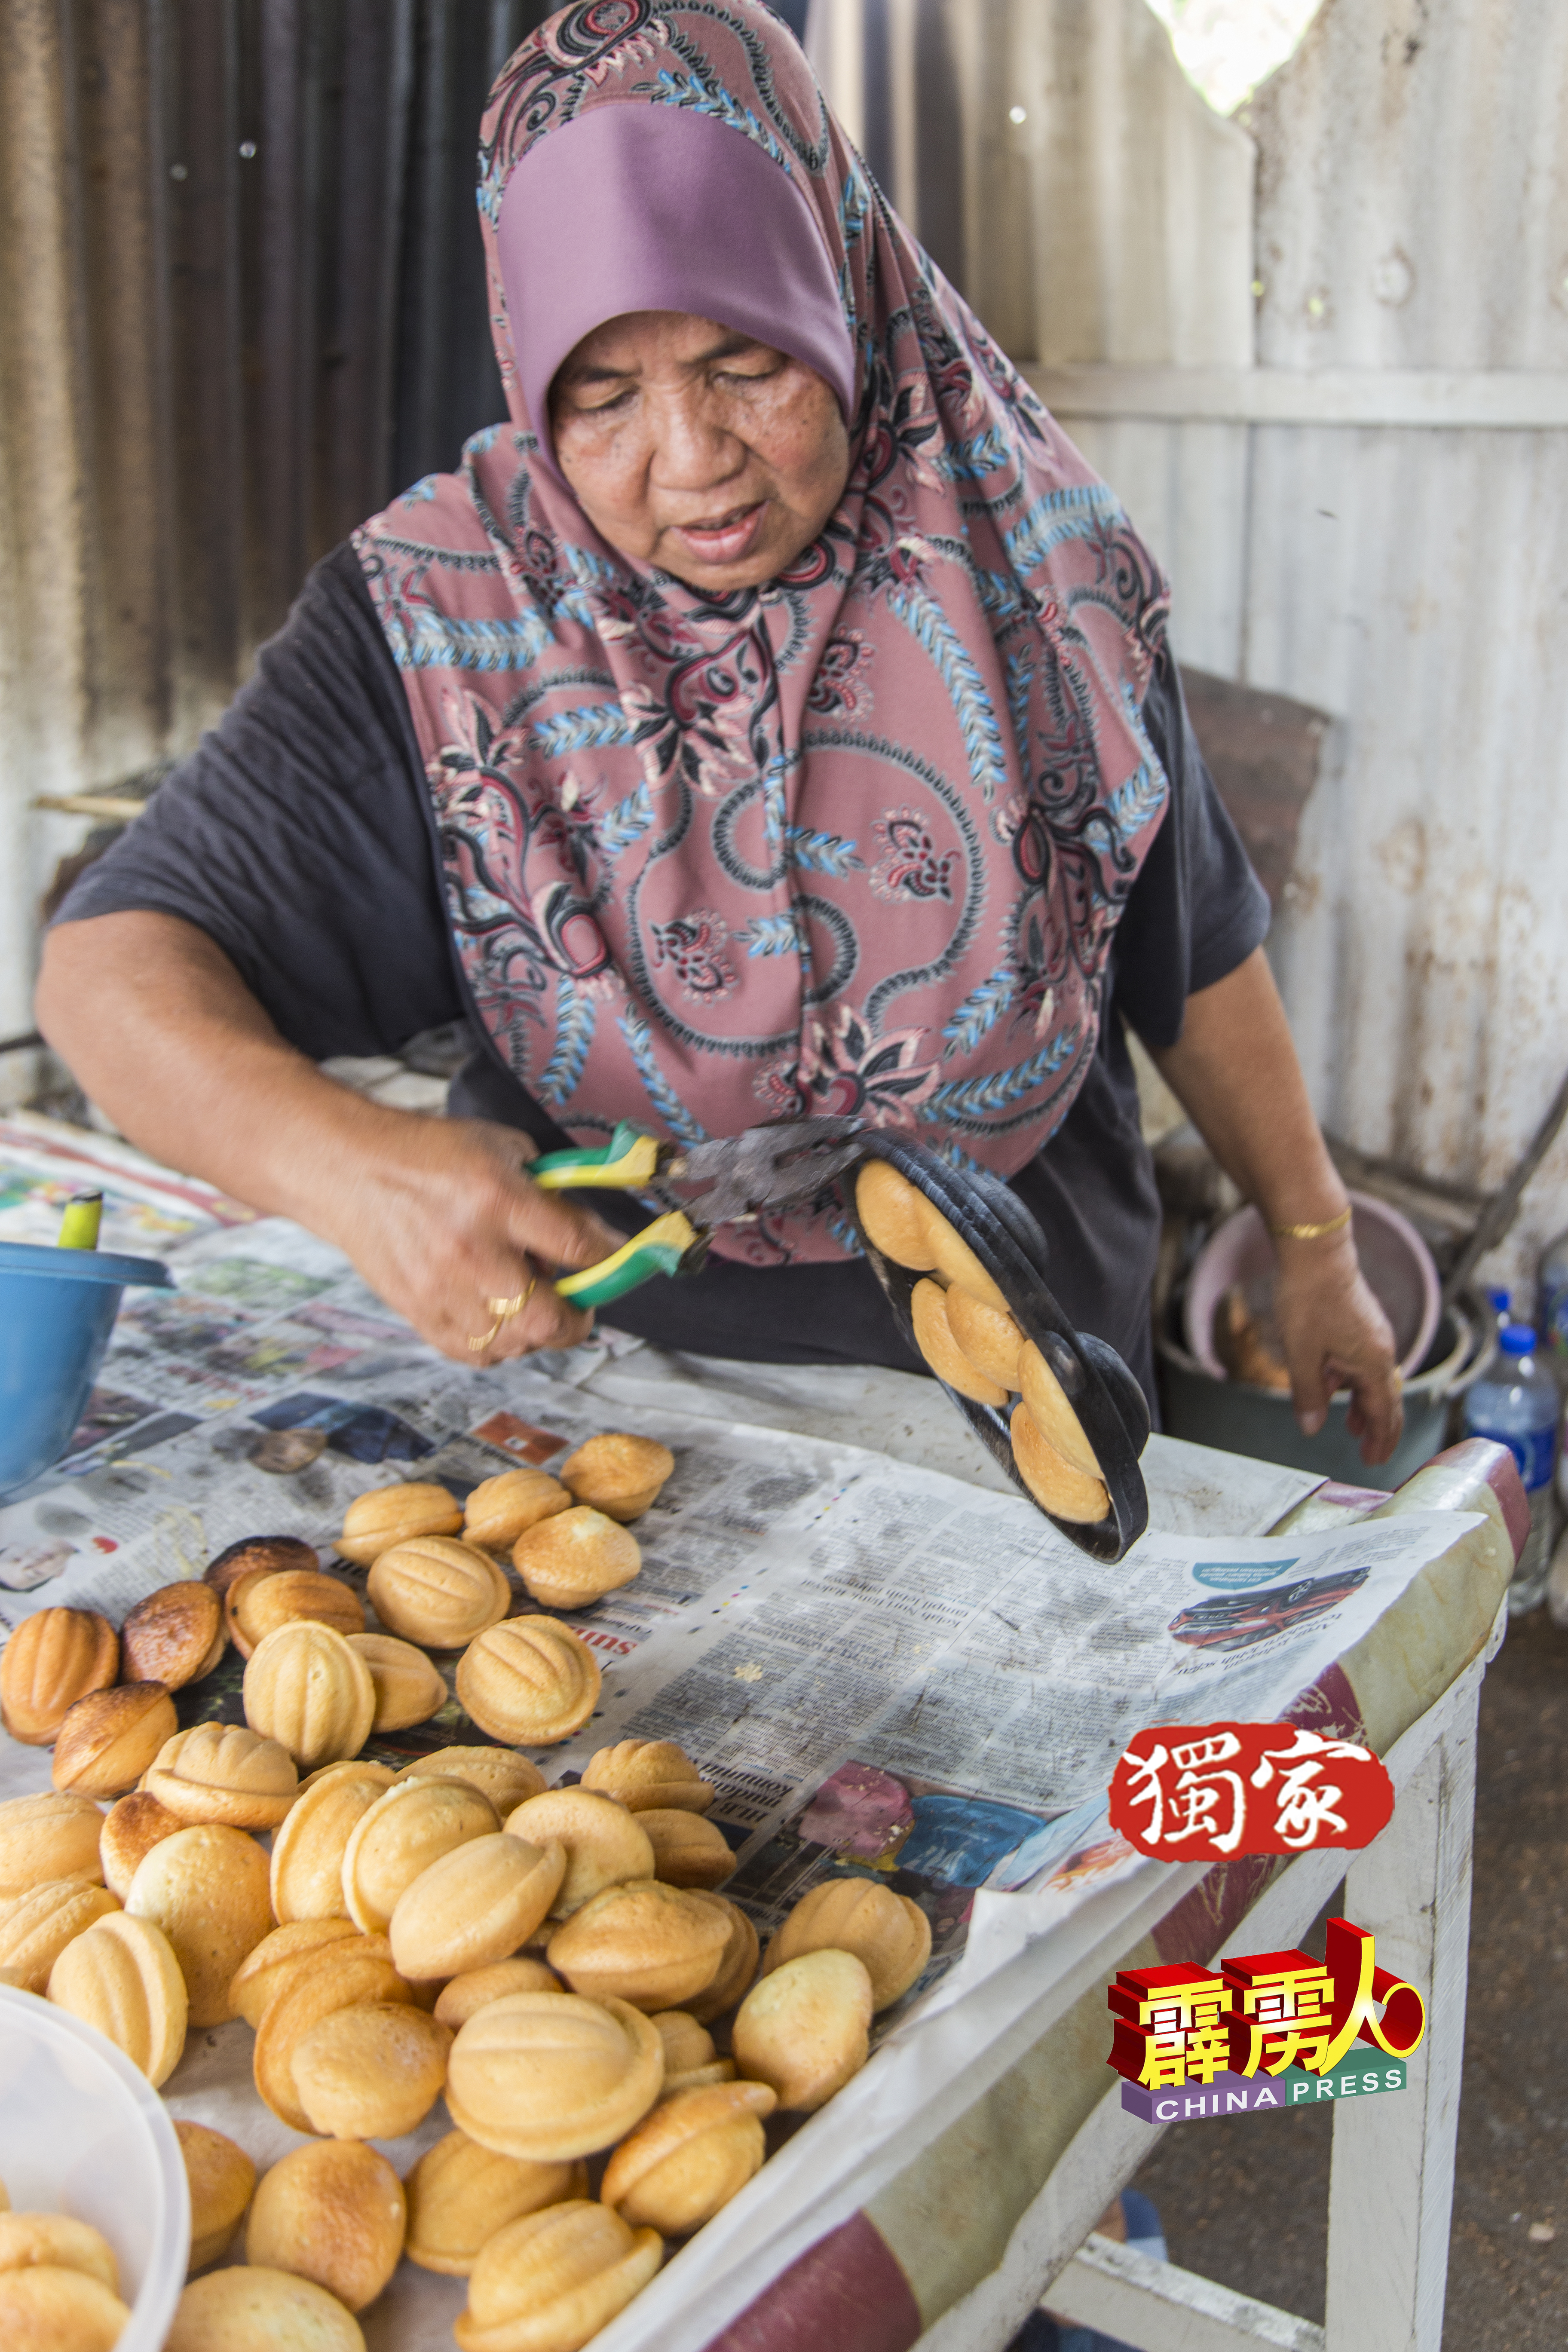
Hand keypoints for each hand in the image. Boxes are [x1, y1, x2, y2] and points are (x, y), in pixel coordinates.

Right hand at [314, 1114, 624, 1363]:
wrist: (352, 1170)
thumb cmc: (432, 1155)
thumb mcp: (504, 1149)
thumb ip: (552, 1193)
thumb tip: (597, 1234)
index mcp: (499, 1199)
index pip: (578, 1246)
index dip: (612, 1259)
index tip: (618, 1260)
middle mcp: (472, 1251)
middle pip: (548, 1319)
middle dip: (577, 1318)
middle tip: (578, 1303)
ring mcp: (442, 1289)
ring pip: (514, 1344)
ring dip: (535, 1330)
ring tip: (528, 1301)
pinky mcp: (419, 1313)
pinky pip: (476, 1354)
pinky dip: (498, 1344)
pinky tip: (497, 1315)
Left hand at [1271, 1229, 1403, 1465]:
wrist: (1316, 1251)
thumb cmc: (1308, 1300)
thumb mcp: (1301, 1354)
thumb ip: (1308, 1394)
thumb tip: (1312, 1428)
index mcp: (1373, 1363)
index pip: (1384, 1412)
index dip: (1380, 1440)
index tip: (1374, 1461)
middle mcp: (1381, 1350)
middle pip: (1386, 1399)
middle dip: (1379, 1428)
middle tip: (1371, 1453)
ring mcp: (1373, 1334)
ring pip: (1374, 1379)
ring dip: (1365, 1405)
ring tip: (1354, 1426)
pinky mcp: (1362, 1321)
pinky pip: (1365, 1361)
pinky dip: (1355, 1381)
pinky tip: (1336, 1385)